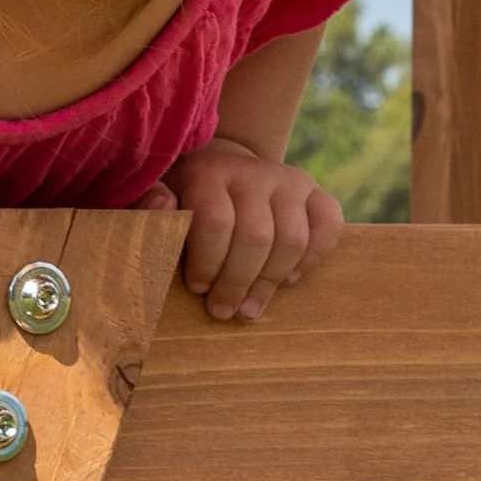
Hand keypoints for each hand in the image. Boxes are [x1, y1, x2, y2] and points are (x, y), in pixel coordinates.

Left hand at [141, 139, 342, 321]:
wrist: (225, 170)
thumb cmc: (187, 198)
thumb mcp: (160, 198)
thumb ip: (151, 205)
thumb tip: (162, 205)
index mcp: (210, 172)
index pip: (215, 221)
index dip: (207, 262)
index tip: (196, 288)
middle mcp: (254, 171)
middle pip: (256, 236)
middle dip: (237, 282)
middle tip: (223, 310)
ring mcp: (289, 180)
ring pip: (292, 239)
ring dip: (270, 281)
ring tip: (250, 307)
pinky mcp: (316, 193)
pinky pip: (329, 227)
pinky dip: (312, 259)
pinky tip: (287, 280)